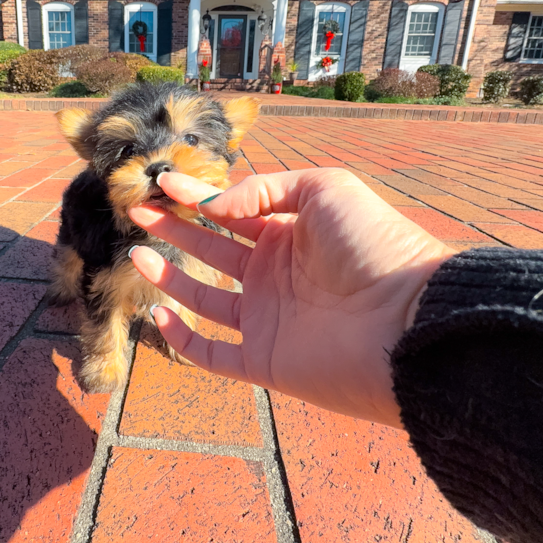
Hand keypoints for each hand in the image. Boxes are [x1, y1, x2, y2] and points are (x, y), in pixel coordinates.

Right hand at [128, 168, 454, 427]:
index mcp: (292, 234)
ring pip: (204, 296)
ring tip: (137, 250)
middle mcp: (275, 274)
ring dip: (169, 275)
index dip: (195, 196)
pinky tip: (160, 310)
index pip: (232, 213)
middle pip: (211, 249)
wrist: (407, 320)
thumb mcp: (324, 189)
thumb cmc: (375, 246)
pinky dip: (184, 338)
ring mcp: (268, 318)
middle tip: (136, 209)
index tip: (161, 182)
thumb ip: (264, 190)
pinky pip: (213, 354)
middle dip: (174, 228)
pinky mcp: (264, 360)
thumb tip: (216, 208)